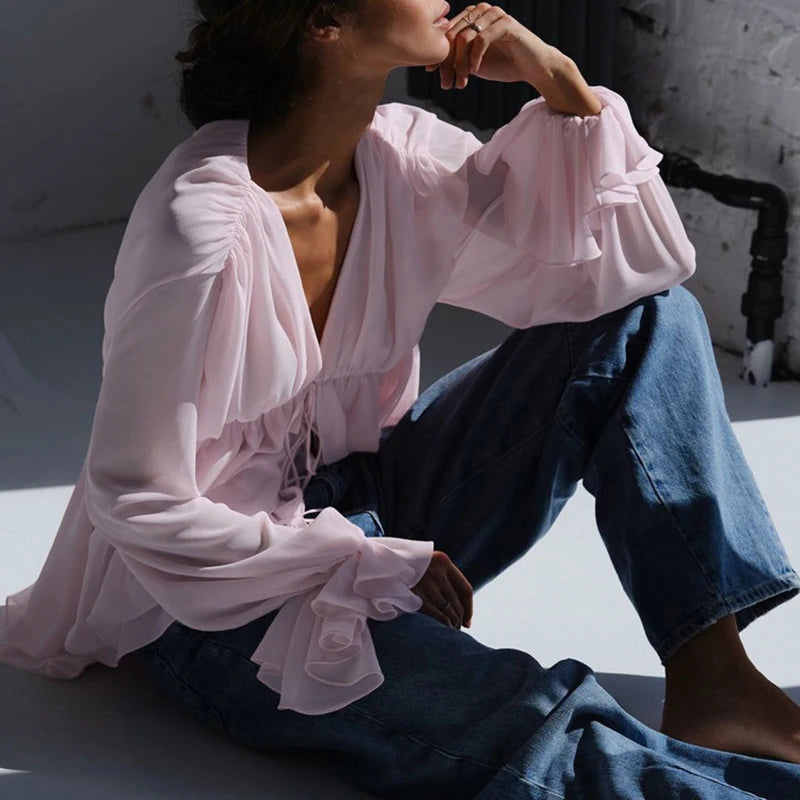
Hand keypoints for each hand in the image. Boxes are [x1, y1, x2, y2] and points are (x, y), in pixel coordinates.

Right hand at [410, 550, 472, 629]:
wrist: (377, 563)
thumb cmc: (402, 568)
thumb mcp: (424, 565)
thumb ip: (440, 578)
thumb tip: (459, 608)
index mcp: (442, 561)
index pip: (465, 589)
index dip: (469, 608)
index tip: (468, 622)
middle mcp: (437, 571)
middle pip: (457, 603)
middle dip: (459, 619)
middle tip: (457, 630)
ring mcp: (427, 583)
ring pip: (448, 611)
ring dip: (451, 625)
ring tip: (449, 632)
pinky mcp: (416, 595)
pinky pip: (437, 616)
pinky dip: (443, 625)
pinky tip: (442, 631)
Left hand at [426, 2, 562, 90]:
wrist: (532, 68)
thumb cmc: (503, 64)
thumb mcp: (473, 62)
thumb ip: (456, 58)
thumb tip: (431, 62)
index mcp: (471, 16)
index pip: (446, 32)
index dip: (437, 52)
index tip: (430, 72)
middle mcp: (481, 11)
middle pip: (453, 34)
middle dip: (447, 62)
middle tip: (446, 83)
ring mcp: (494, 15)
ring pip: (465, 37)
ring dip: (459, 64)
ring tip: (460, 82)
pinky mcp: (506, 24)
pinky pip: (482, 38)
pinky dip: (475, 57)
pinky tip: (474, 70)